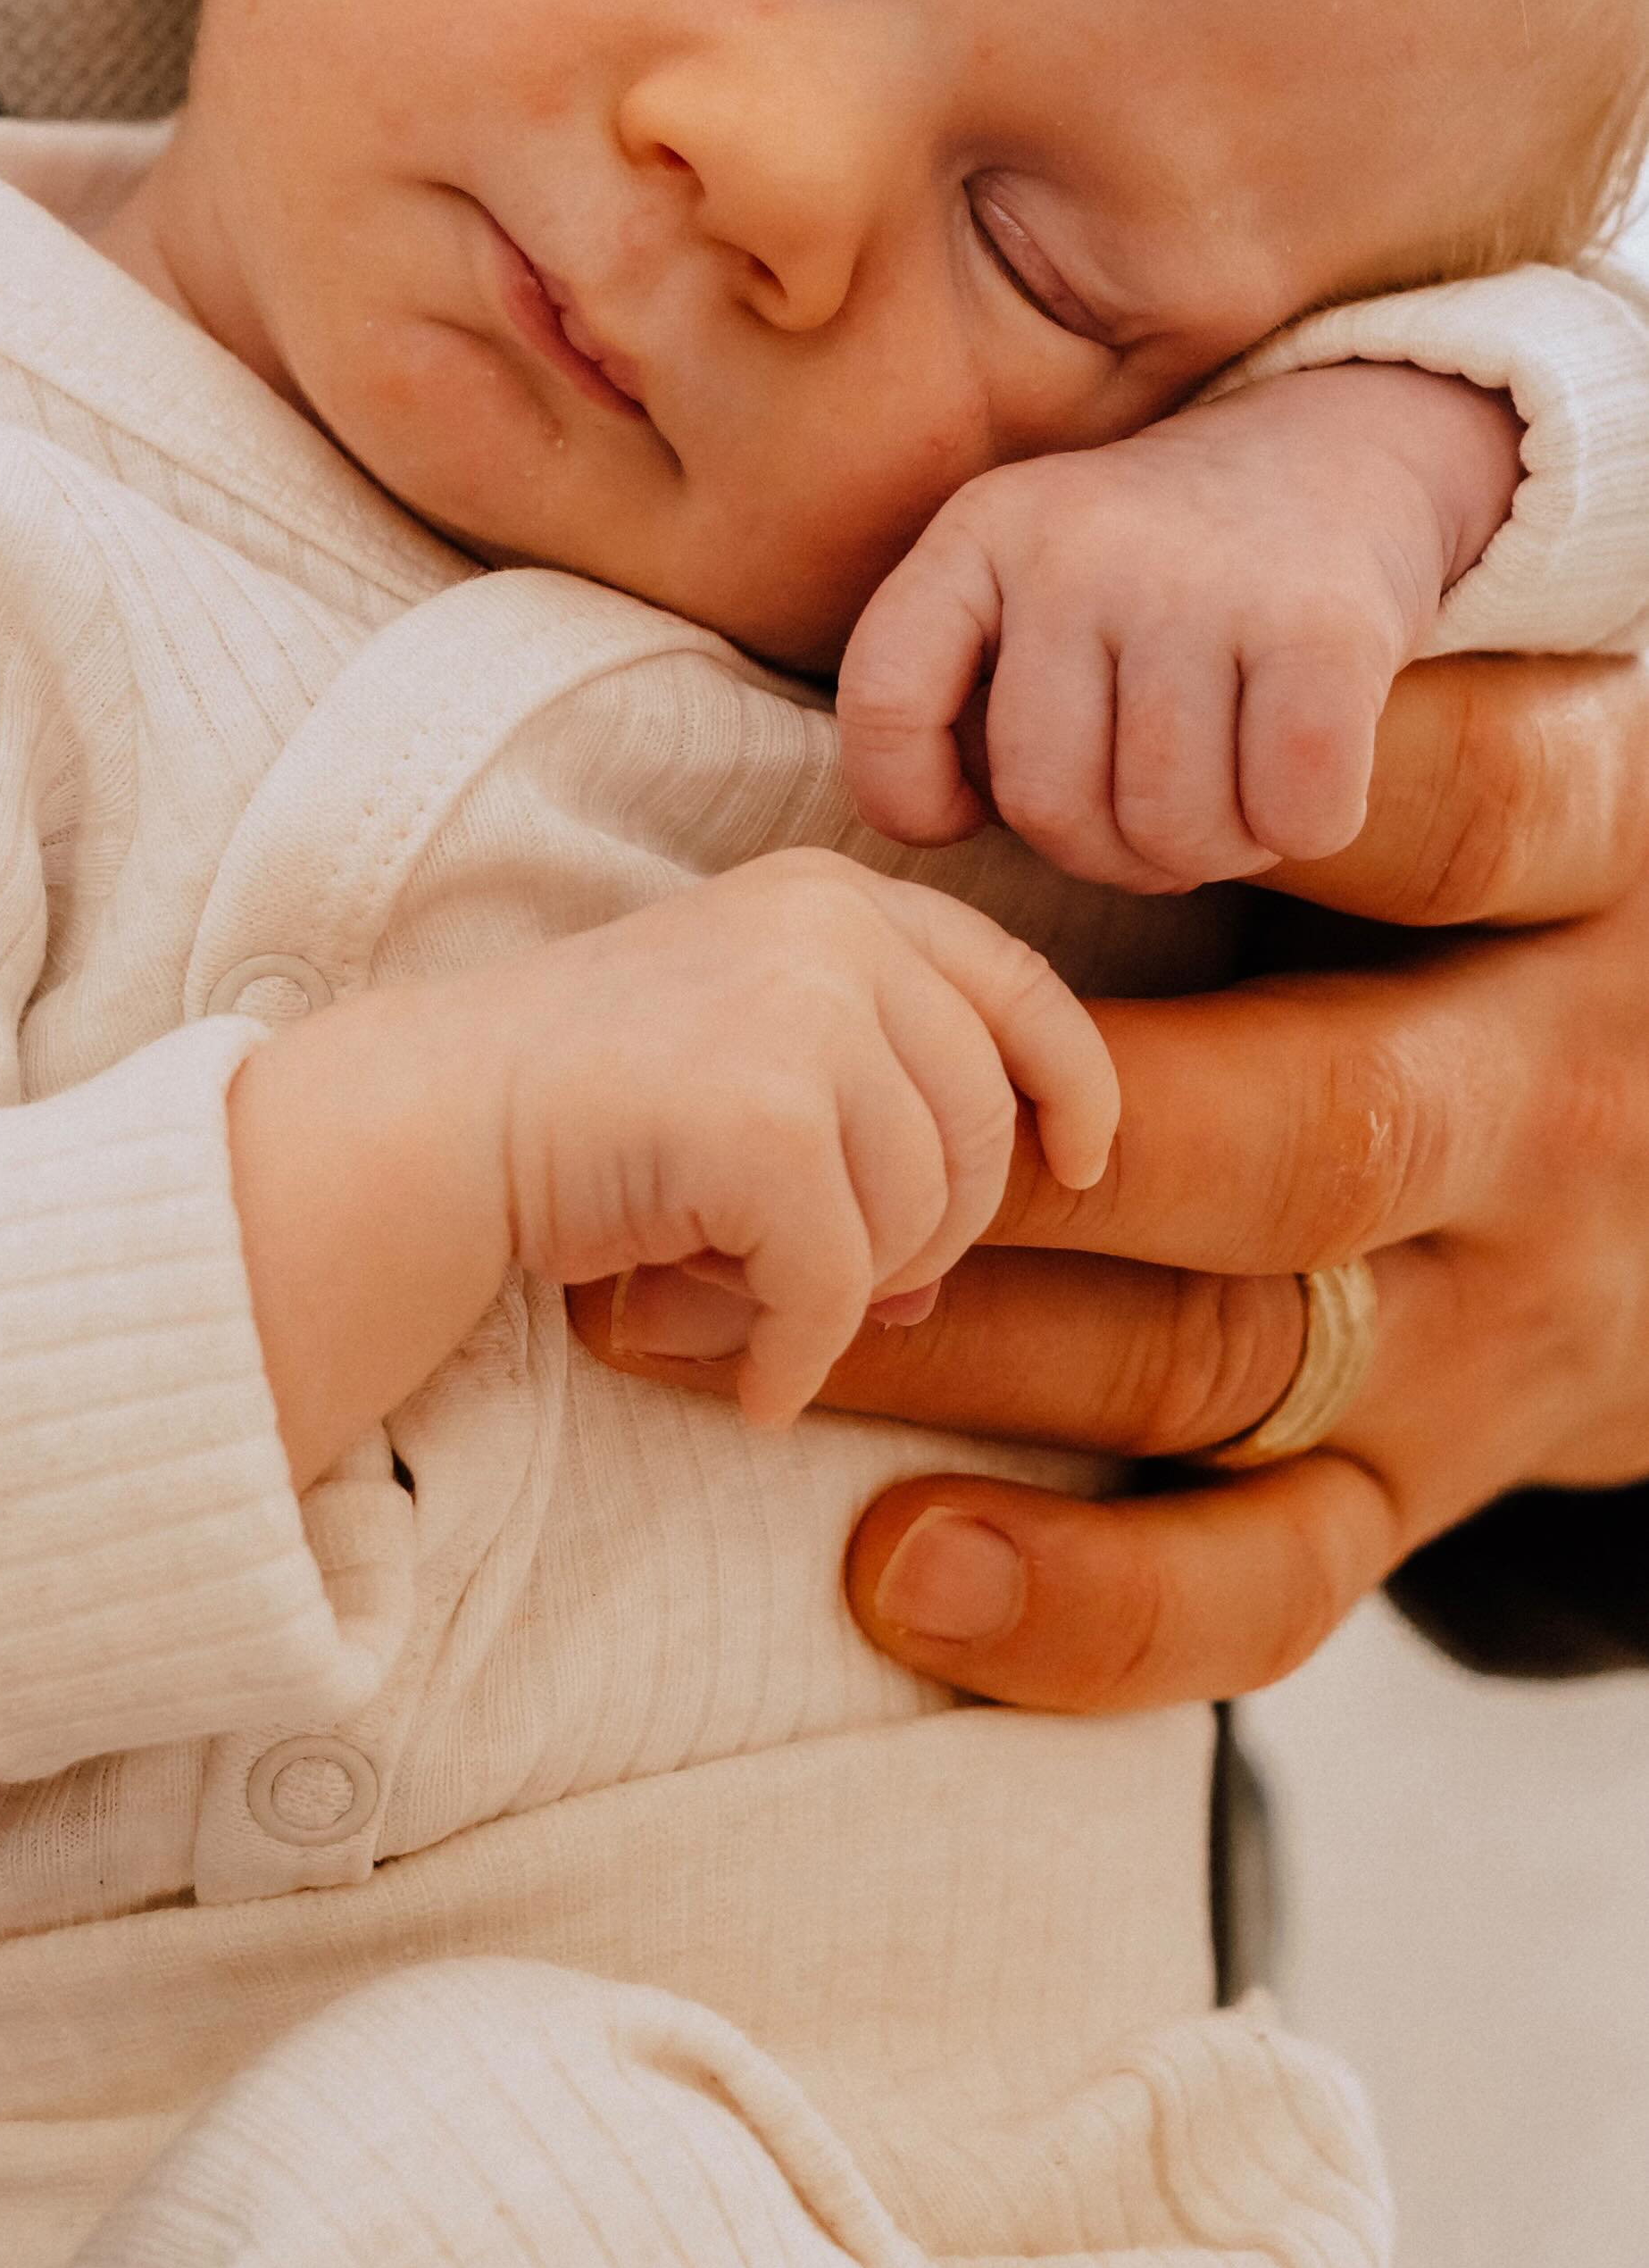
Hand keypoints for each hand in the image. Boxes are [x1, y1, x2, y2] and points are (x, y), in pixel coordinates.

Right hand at [234, 846, 1113, 1480]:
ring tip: (742, 1295)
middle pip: (980, 1125)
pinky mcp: (763, 1118)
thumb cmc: (577, 1113)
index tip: (1084, 1161)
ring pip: (921, 1213)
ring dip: (845, 1294)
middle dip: (932, 1234)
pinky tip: (751, 1382)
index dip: (1071, 1081)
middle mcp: (830, 929)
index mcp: (830, 898)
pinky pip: (841, 1284)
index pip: (1015, 982)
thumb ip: (863, 1111)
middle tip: (833, 1290)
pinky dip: (799, 1355)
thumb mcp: (737, 1055)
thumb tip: (943, 1275)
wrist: (426, 1127)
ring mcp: (801, 1014)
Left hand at [574, 651, 1648, 1701]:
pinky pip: (1275, 1579)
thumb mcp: (1507, 785)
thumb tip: (1068, 663)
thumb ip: (1337, 719)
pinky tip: (901, 1569)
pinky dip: (1087, 1603)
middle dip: (1026, 1151)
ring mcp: (1505, 1323)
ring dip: (961, 1352)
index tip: (1044, 801)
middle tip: (773, 1126)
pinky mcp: (1441, 1485)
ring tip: (706, 1330)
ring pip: (1233, 1357)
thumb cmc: (1507, 918)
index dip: (1251, 806)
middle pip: (1304, 1129)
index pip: (1438, 815)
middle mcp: (1559, 1111)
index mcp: (1585, 889)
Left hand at [838, 363, 1522, 890]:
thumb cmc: (1164, 577)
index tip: (968, 811)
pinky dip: (1305, 828)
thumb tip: (953, 820)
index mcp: (985, 528)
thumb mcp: (1033, 583)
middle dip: (1106, 852)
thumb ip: (973, 687)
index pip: (883, 696)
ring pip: (1170, 828)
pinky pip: (1292, 815)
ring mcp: (1201, 583)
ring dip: (1214, 849)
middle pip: (1047, 804)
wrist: (1339, 460)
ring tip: (1232, 787)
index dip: (909, 798)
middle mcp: (1079, 545)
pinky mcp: (1324, 628)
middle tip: (1153, 807)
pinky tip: (1303, 774)